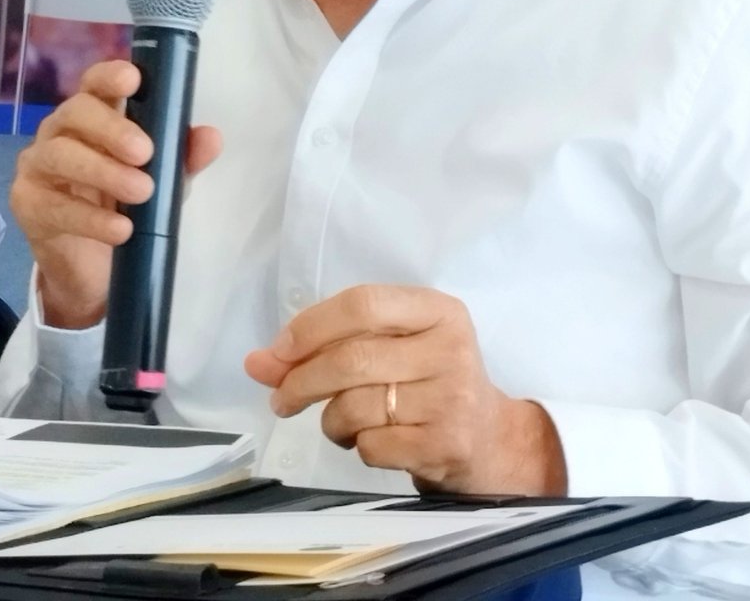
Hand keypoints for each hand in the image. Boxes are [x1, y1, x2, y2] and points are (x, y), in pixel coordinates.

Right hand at [9, 60, 220, 328]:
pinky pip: (55, 205)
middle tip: (144, 152)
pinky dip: (91, 218)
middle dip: (111, 128)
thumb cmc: (126, 208)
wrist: (95, 270)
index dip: (109, 76)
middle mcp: (60, 131)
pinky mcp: (27, 204)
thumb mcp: (163, 183)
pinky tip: (121, 229)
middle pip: (75, 111)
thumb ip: (182, 159)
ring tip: (141, 192)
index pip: (94, 82)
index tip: (133, 80)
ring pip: (60, 154)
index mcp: (93, 116)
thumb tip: (212, 137)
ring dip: (103, 171)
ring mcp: (38, 165)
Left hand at [244, 285, 565, 494]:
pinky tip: (370, 440)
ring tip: (340, 422)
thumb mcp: (392, 349)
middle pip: (351, 358)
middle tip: (281, 399)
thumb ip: (327, 346)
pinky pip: (372, 445)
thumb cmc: (429, 383)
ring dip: (331, 420)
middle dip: (301, 381)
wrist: (493, 441)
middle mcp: (450, 348)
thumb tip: (257, 363)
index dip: (310, 327)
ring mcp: (453, 399)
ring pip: (356, 406)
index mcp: (437, 310)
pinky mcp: (448, 445)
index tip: (277, 353)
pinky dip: (357, 446)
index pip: (362, 304)